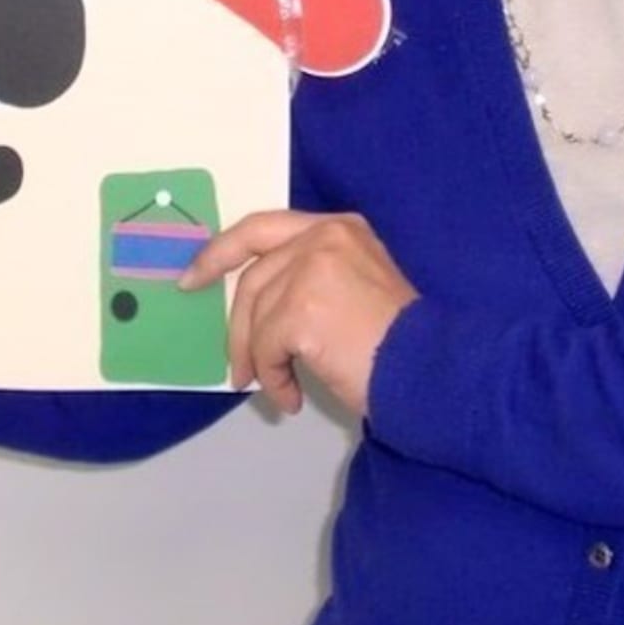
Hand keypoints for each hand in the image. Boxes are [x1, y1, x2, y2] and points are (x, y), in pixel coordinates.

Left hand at [180, 212, 417, 418]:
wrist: (430, 368)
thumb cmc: (400, 338)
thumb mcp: (357, 282)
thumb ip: (311, 275)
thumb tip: (255, 307)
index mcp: (338, 227)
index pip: (261, 227)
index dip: (220, 252)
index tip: (193, 278)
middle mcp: (322, 238)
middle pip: (253, 278)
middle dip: (235, 327)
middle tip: (233, 367)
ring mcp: (311, 271)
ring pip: (256, 318)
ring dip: (259, 361)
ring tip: (277, 388)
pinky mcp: (301, 310)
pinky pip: (266, 349)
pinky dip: (273, 379)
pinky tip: (292, 397)